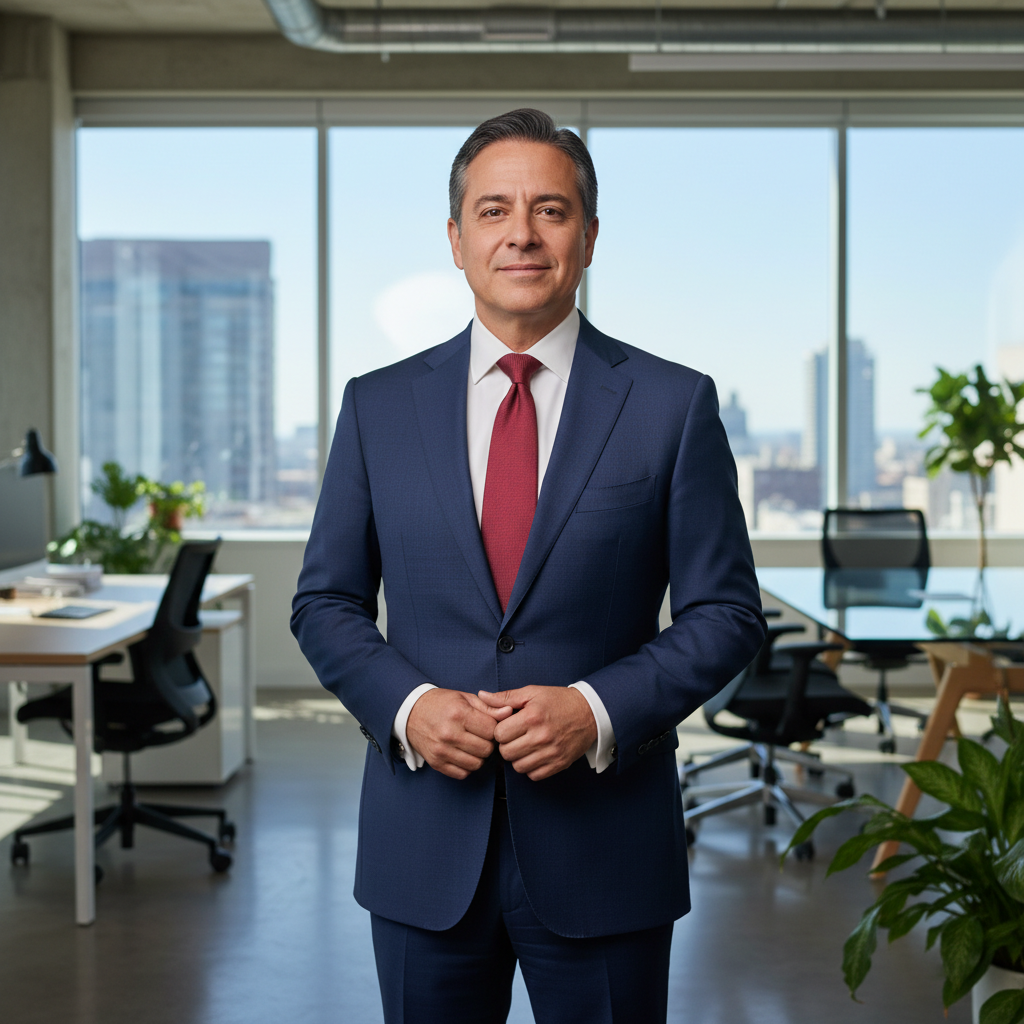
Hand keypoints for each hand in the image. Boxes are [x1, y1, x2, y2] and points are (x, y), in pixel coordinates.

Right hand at [406, 688, 513, 779]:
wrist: (410, 712)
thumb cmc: (441, 703)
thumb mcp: (465, 698)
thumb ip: (489, 707)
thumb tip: (510, 712)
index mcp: (459, 714)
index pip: (492, 730)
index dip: (495, 728)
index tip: (488, 725)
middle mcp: (449, 733)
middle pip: (486, 749)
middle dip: (488, 743)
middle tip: (481, 736)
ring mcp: (441, 750)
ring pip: (477, 764)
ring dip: (479, 756)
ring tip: (473, 745)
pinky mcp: (436, 763)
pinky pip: (463, 773)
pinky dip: (467, 766)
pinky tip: (463, 754)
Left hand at [476, 686, 597, 780]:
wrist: (590, 712)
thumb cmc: (558, 701)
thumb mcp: (532, 692)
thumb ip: (505, 697)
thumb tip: (482, 696)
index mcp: (532, 717)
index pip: (499, 734)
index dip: (500, 731)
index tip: (507, 727)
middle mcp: (541, 736)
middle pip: (506, 753)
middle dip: (507, 745)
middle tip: (515, 737)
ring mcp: (551, 752)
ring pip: (518, 767)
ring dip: (518, 758)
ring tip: (525, 746)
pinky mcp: (559, 763)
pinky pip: (534, 775)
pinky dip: (531, 768)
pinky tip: (535, 755)